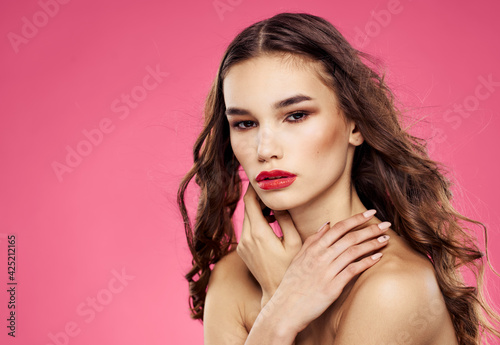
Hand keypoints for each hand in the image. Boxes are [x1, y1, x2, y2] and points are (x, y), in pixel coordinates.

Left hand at [236, 183, 302, 306]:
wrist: (275, 292)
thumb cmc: (289, 268)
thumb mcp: (294, 242)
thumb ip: (285, 220)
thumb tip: (280, 202)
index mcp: (258, 233)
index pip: (250, 201)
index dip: (255, 188)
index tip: (262, 179)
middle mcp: (245, 237)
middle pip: (248, 207)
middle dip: (258, 198)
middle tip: (273, 191)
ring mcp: (242, 244)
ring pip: (247, 217)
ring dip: (258, 209)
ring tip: (274, 209)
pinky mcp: (242, 250)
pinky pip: (246, 228)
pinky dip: (256, 221)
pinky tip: (270, 222)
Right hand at [263, 210, 390, 334]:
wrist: (286, 309)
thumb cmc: (292, 284)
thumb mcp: (298, 258)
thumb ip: (312, 240)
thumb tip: (327, 224)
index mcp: (313, 248)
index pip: (339, 228)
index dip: (356, 219)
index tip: (370, 212)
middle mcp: (321, 257)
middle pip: (349, 238)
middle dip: (370, 229)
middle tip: (386, 224)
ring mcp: (327, 272)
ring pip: (353, 252)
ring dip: (371, 244)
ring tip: (385, 239)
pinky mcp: (332, 287)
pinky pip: (352, 271)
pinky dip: (366, 262)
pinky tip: (377, 257)